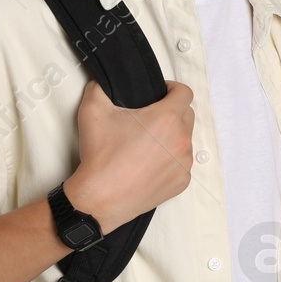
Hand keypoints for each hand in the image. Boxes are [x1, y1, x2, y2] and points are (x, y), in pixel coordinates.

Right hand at [63, 78, 195, 231]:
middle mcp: (182, 140)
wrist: (101, 198)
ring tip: (148, 143)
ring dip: (172, 137)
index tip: (162, 93)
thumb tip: (101, 83)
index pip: (184, 92)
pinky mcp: (182, 181)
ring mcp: (184, 163)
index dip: (172, 89)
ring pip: (186, 140)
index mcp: (167, 118)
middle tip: (150, 118)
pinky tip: (150, 163)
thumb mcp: (93, 110)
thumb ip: (99, 88)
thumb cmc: (101, 157)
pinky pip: (182, 163)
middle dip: (172, 112)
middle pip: (187, 115)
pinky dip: (170, 160)